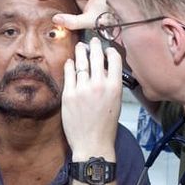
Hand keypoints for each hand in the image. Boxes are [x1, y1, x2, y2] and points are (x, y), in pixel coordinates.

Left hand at [61, 37, 122, 160]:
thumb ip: (110, 84)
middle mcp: (99, 85)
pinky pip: (68, 73)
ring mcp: (82, 89)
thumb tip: (104, 70)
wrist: (92, 143)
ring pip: (81, 62)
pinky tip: (70, 62)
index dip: (110, 51)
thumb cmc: (106, 125)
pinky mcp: (68, 94)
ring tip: (80, 47)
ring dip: (80, 52)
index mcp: (114, 87)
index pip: (114, 59)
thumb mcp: (116, 102)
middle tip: (93, 41)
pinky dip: (69, 65)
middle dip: (94, 45)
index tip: (106, 48)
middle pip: (96, 57)